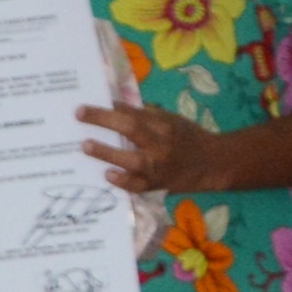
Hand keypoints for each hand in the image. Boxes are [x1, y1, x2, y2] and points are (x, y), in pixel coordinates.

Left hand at [79, 103, 216, 193]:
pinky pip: (138, 186)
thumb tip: (112, 105)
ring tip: (86, 146)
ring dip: (108, 153)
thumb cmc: (187, 137)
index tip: (84, 106)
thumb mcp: (170, 120)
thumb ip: (143, 114)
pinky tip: (108, 175)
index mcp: (165, 125)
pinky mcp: (157, 185)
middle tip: (79, 115)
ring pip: (133, 160)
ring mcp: (159, 167)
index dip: (109, 109)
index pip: (134, 113)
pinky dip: (123, 182)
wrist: (213, 164)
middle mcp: (162, 145)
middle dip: (104, 121)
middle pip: (132, 130)